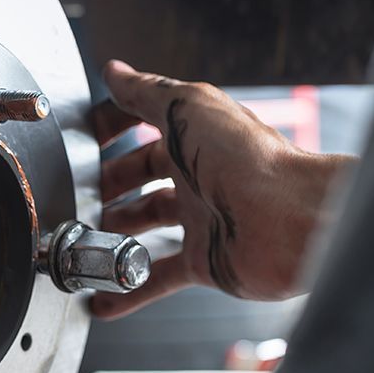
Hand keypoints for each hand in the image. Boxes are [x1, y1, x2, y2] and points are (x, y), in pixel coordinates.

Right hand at [90, 60, 353, 319]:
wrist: (293, 222)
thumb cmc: (252, 162)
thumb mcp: (189, 109)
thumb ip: (147, 92)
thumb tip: (116, 73)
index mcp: (194, 138)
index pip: (146, 125)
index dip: (115, 127)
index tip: (88, 137)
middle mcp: (198, 177)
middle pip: (144, 178)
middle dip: (111, 184)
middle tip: (80, 192)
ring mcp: (201, 220)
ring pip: (148, 226)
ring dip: (116, 233)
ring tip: (86, 239)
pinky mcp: (205, 262)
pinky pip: (157, 279)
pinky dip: (128, 292)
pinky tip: (104, 299)